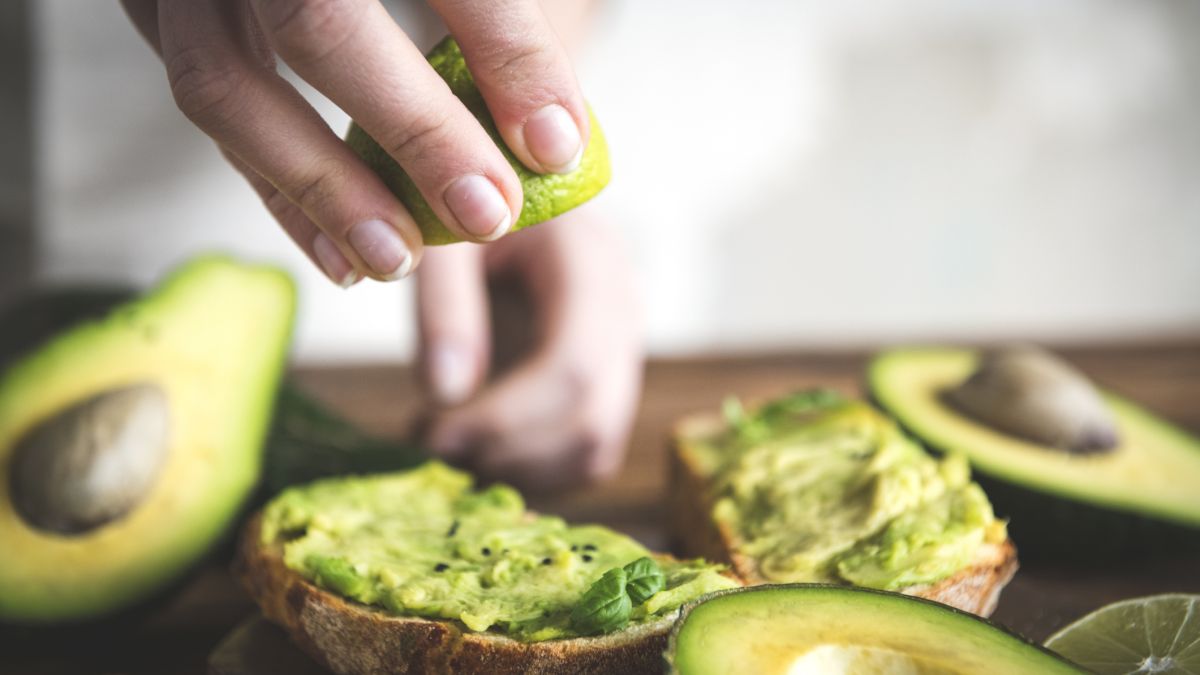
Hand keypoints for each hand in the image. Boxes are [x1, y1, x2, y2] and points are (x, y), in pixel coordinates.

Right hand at [120, 0, 588, 285]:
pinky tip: (339, 253)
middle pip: (322, 24)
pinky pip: (203, 109)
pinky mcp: (150, 8)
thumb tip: (554, 132)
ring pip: (227, 83)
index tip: (556, 142)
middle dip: (416, 131)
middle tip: (486, 214)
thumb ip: (491, 18)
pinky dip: (274, 191)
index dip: (508, 52)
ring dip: (323, 188)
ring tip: (400, 258)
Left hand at [418, 210, 642, 489]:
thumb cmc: (465, 202)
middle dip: (507, 451)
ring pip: (595, 449)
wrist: (498, 190)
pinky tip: (476, 446)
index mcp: (591, 258)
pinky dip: (531, 469)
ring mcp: (623, 348)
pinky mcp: (607, 380)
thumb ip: (444, 305)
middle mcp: (624, 307)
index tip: (434, 433)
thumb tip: (445, 395)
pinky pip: (586, 453)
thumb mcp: (442, 235)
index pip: (574, 365)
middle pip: (592, 419)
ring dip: (519, 470)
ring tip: (447, 447)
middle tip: (431, 449)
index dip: (506, 417)